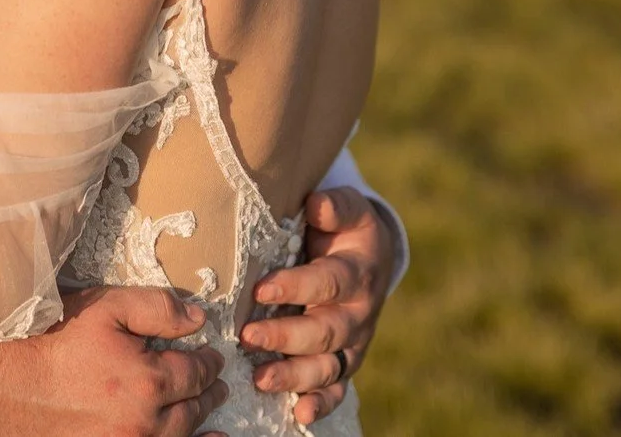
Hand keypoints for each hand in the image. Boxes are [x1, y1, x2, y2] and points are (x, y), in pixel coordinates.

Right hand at [0, 286, 228, 436]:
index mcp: (149, 382)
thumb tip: (199, 319)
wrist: (10, 386)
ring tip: (211, 415)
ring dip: (200, 425)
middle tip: (218, 383)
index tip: (213, 355)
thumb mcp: (107, 308)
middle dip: (209, 393)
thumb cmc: (57, 341)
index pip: (196, 373)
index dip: (208, 362)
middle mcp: (144, 424)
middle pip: (192, 410)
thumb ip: (157, 309)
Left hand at [240, 186, 394, 426]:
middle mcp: (358, 313)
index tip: (261, 290)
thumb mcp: (348, 209)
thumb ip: (335, 207)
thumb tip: (317, 205)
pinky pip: (338, 389)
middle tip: (247, 337)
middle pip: (325, 331)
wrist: (374, 256)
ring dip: (295, 376)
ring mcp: (354, 342)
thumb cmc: (347, 228)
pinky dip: (322, 405)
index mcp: (358, 272)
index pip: (327, 282)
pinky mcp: (347, 362)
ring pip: (328, 366)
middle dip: (285, 337)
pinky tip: (301, 415)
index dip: (296, 287)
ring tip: (260, 379)